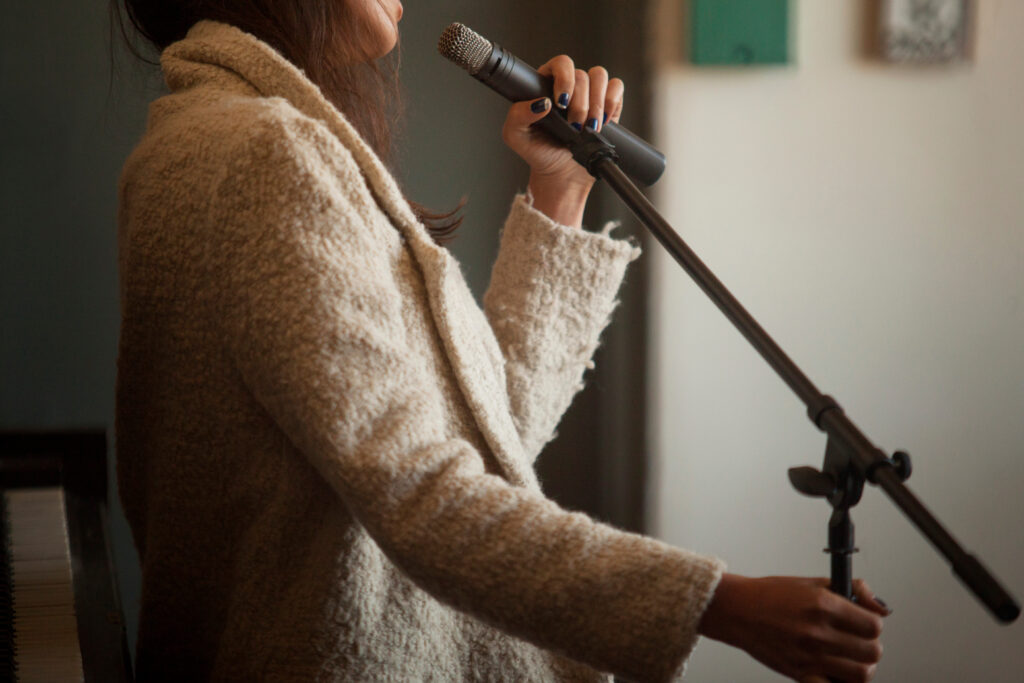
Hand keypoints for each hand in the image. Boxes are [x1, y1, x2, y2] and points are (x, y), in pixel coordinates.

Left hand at [501, 55, 624, 226]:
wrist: (561, 175)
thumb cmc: (538, 153)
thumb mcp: (516, 136)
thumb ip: (517, 115)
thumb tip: (540, 103)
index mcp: (546, 84)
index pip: (560, 63)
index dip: (564, 78)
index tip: (560, 103)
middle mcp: (569, 85)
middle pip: (581, 75)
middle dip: (579, 104)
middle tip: (573, 125)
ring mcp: (590, 94)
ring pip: (599, 76)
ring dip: (596, 103)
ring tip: (588, 128)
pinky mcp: (608, 105)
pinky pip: (616, 87)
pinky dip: (612, 102)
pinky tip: (603, 121)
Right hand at [698, 574, 889, 682]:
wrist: (737, 610)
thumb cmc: (771, 595)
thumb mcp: (812, 582)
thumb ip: (852, 589)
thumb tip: (881, 607)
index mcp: (824, 604)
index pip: (874, 625)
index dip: (872, 624)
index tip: (863, 624)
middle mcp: (818, 631)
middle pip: (873, 652)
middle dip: (869, 646)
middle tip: (856, 641)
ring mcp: (809, 656)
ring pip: (861, 674)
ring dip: (859, 667)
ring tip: (847, 659)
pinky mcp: (800, 674)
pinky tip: (833, 673)